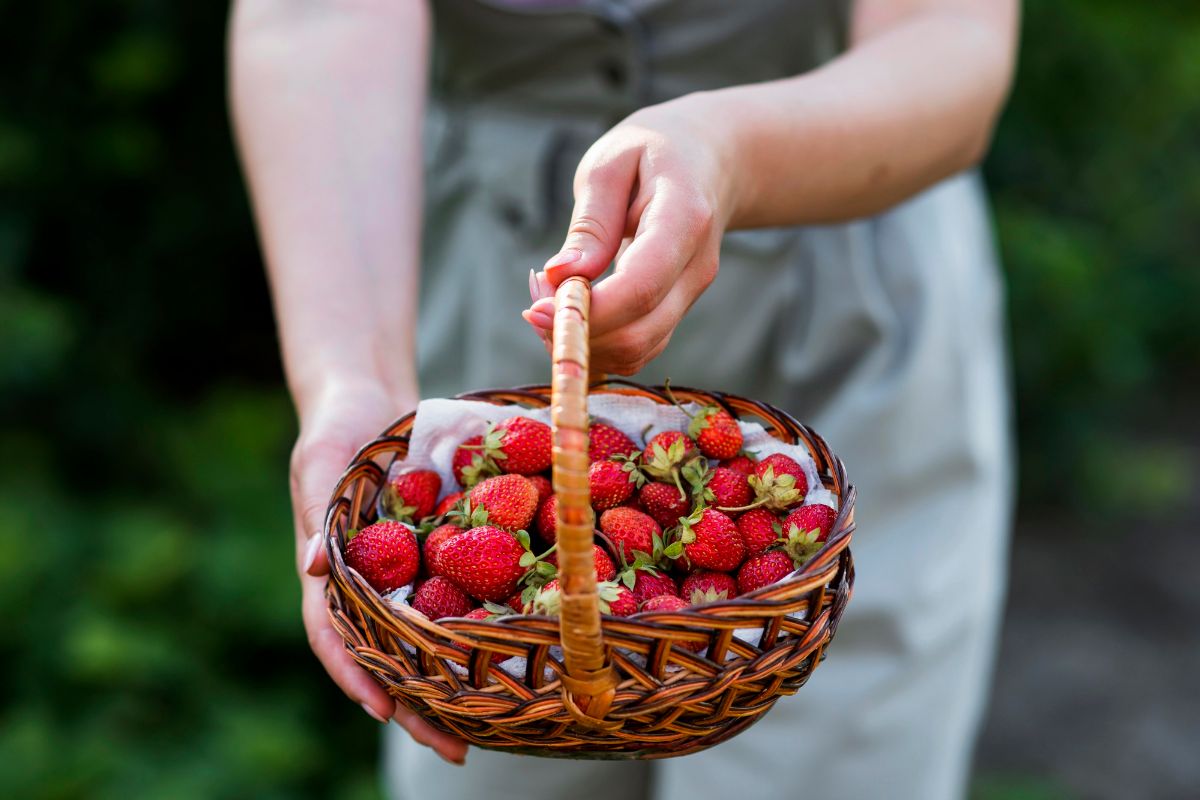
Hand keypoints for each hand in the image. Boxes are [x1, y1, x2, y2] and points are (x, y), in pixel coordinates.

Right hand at [291, 378, 468, 764]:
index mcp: (331, 573)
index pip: (335, 636)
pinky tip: (516, 655)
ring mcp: (405, 575)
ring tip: (493, 726)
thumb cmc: (336, 430)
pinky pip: (462, 595)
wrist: (371, 400)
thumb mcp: (321, 462)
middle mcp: (369, 585)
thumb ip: (318, 512)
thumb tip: (313, 566)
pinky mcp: (439, 555)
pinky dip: (479, 628)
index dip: (356, 677)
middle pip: (388, 656)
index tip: (383, 713)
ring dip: (454, 683)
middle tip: (456, 749)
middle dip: (417, 707)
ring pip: (427, 639)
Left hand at [523, 95, 737, 374]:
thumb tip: (561, 278)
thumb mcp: (610, 165)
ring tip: (548, 299)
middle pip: (639, 333)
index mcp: (684, 220)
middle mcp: (696, 267)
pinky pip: (637, 348)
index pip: (640, 287)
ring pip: (636, 350)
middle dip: (576, 333)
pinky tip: (571, 309)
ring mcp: (691, 294)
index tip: (536, 310)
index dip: (588, 311)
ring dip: (583, 341)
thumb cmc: (652, 154)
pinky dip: (598, 342)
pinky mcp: (677, 310)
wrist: (708, 161)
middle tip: (533, 304)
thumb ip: (590, 223)